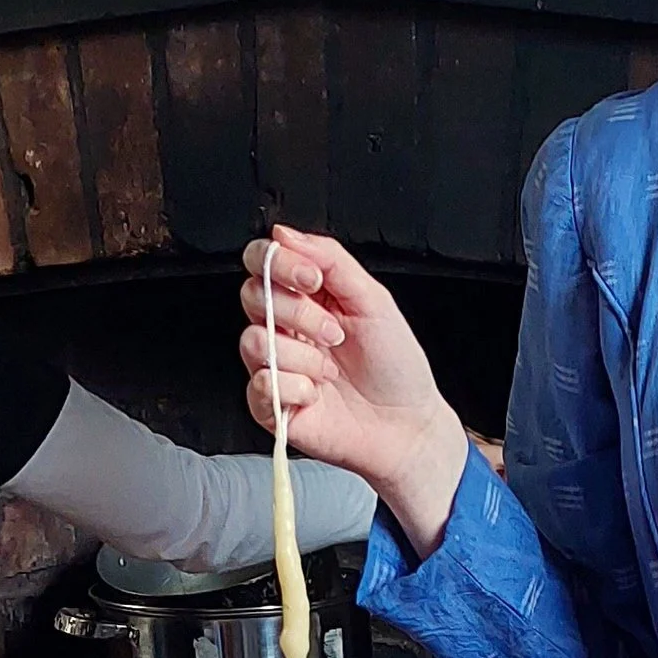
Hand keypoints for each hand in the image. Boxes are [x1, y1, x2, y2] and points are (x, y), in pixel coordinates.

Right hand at [241, 226, 467, 548]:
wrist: (406, 424)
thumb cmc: (395, 366)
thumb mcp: (374, 299)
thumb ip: (330, 260)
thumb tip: (284, 233)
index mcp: (306, 297)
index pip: (262, 261)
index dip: (277, 263)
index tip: (311, 279)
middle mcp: (284, 328)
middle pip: (251, 295)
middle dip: (298, 312)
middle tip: (335, 332)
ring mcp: (275, 365)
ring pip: (254, 341)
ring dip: (303, 355)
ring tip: (330, 369)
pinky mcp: (271, 404)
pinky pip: (261, 384)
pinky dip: (295, 388)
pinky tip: (317, 394)